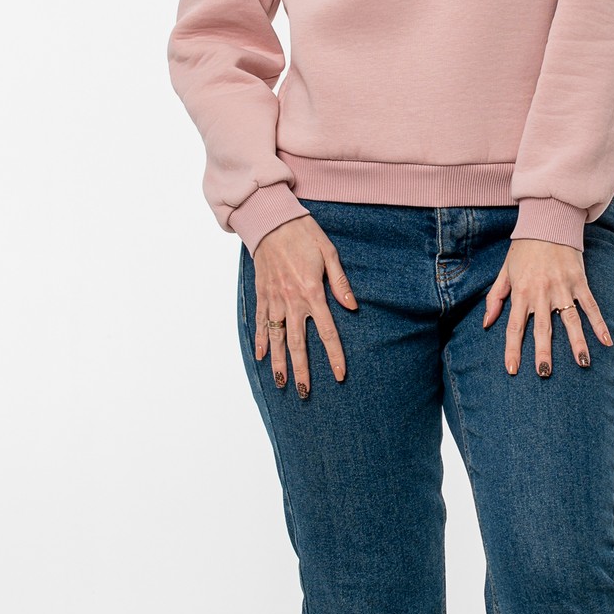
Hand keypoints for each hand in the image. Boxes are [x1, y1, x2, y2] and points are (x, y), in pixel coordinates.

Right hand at [251, 216, 357, 395]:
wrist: (271, 221)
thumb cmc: (303, 234)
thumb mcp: (329, 253)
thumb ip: (341, 283)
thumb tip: (353, 307)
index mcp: (312, 292)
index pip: (327, 332)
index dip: (334, 355)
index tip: (339, 375)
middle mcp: (292, 301)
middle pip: (298, 343)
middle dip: (301, 370)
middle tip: (303, 392)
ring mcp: (274, 299)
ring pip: (277, 338)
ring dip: (278, 362)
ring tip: (281, 383)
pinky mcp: (262, 294)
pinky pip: (260, 322)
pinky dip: (260, 340)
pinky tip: (261, 357)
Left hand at [482, 238, 613, 376]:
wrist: (547, 222)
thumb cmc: (524, 248)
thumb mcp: (504, 271)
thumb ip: (495, 298)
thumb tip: (486, 323)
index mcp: (521, 293)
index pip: (514, 327)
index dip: (512, 350)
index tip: (513, 369)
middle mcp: (541, 293)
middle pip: (542, 329)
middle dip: (543, 353)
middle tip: (544, 373)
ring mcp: (562, 288)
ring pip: (570, 321)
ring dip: (577, 343)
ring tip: (582, 364)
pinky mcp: (579, 281)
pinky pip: (590, 306)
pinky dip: (599, 324)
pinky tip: (606, 341)